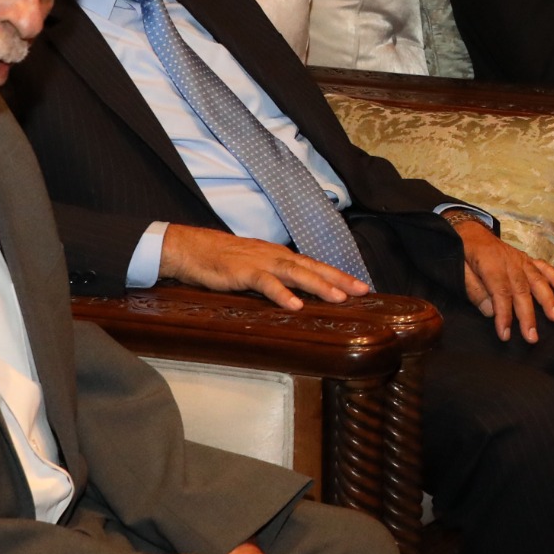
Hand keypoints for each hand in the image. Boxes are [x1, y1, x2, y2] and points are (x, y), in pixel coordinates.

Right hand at [160, 224, 367, 310]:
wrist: (191, 247)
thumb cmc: (221, 259)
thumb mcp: (253, 267)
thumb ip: (274, 277)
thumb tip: (295, 292)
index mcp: (278, 255)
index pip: (314, 265)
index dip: (337, 275)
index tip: (361, 286)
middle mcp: (274, 255)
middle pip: (312, 266)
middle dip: (339, 279)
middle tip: (362, 291)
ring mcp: (259, 262)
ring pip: (295, 273)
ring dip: (318, 285)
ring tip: (338, 298)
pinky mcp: (242, 272)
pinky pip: (265, 283)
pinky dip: (281, 294)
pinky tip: (295, 305)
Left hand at [450, 216, 553, 343]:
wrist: (470, 230)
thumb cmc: (463, 253)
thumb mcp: (459, 269)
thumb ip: (474, 290)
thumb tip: (490, 311)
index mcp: (490, 264)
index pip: (500, 293)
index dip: (503, 315)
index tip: (505, 334)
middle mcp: (510, 262)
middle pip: (521, 291)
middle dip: (527, 315)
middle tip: (532, 337)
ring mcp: (521, 260)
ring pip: (537, 280)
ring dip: (548, 300)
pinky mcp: (527, 259)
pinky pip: (544, 268)